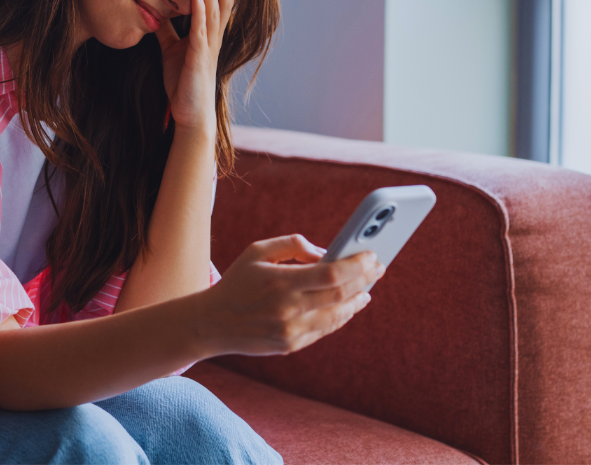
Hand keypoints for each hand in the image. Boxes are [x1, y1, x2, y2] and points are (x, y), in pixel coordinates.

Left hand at [157, 0, 238, 133]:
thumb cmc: (183, 83)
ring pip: (214, 11)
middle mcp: (213, 38)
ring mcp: (208, 48)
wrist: (189, 114)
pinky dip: (199, 12)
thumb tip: (156, 11)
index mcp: (209, 35)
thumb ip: (167, 31)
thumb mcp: (171, 51)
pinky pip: (200, 31)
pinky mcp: (199, 59)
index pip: (221, 1)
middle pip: (223, 1)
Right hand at [195, 235, 383, 355]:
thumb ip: (292, 245)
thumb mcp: (257, 252)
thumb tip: (326, 252)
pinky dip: (341, 316)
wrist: (213, 323)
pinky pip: (325, 330)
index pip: (331, 273)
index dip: (356, 264)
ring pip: (337, 315)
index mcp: (280, 282)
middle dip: (364, 278)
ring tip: (367, 287)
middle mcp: (288, 309)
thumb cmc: (237, 282)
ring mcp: (291, 331)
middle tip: (377, 267)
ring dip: (357, 300)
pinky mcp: (291, 345)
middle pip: (340, 294)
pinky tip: (349, 305)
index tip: (371, 255)